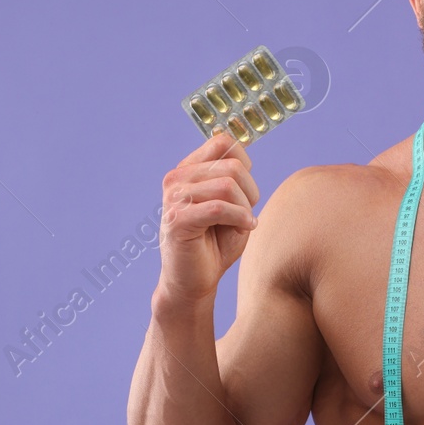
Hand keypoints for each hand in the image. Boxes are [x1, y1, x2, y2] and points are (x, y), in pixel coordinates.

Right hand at [157, 130, 259, 304]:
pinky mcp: (177, 220)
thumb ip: (234, 178)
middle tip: (248, 214)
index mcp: (187, 171)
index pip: (222, 143)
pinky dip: (240, 218)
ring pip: (227, 186)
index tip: (246, 191)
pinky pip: (219, 208)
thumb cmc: (214, 244)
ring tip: (244, 224)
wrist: (193, 281)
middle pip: (231, 167)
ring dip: (245, 208)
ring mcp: (173, 198)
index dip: (245, 164)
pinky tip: (245, 228)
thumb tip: (244, 149)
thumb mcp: (231, 204)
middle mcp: (176, 179)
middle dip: (250, 192)